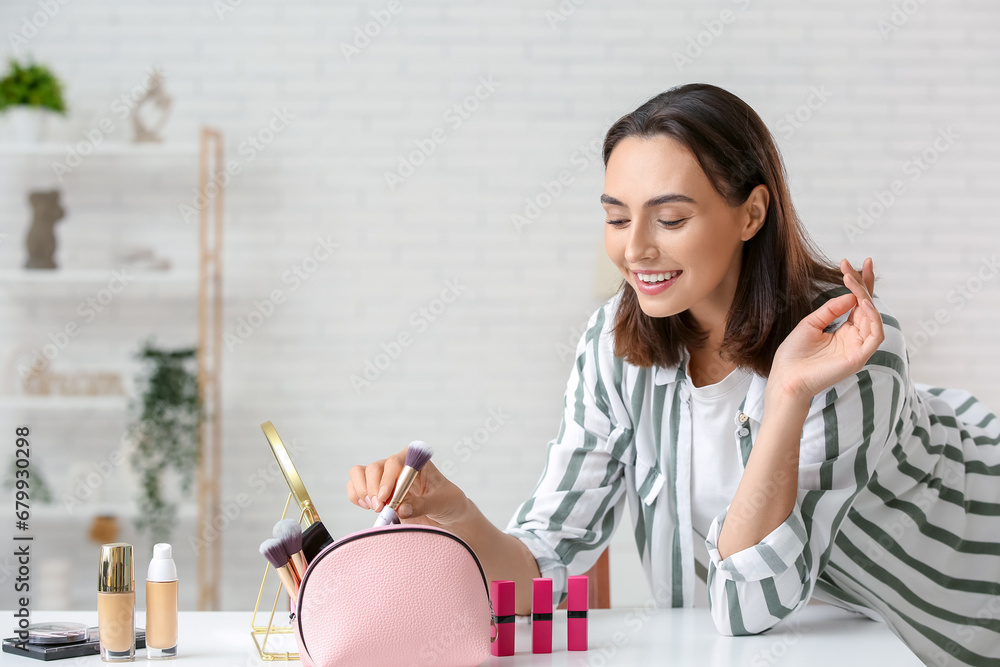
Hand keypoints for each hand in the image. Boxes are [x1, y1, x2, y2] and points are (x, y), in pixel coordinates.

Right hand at [347, 448, 469, 528]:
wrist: (445, 513)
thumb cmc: (447, 501)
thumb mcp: (440, 502)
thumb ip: (422, 505)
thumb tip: (401, 509)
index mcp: (414, 460)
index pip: (394, 462)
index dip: (387, 479)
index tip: (385, 498)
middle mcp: (396, 465)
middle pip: (374, 468)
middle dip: (373, 489)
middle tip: (380, 508)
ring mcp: (384, 477)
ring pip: (360, 473)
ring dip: (362, 491)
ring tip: (375, 507)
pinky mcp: (375, 490)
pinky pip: (356, 486)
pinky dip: (355, 496)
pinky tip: (367, 506)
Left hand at [769, 257, 884, 400]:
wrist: (785, 378)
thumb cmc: (794, 355)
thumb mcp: (811, 324)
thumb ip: (831, 309)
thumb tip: (850, 294)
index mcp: (844, 332)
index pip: (857, 304)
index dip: (859, 284)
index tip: (850, 263)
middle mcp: (855, 339)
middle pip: (868, 307)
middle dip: (864, 284)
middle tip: (857, 264)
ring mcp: (859, 349)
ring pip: (873, 317)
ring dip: (865, 296)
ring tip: (852, 280)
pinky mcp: (859, 358)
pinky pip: (875, 334)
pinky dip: (871, 317)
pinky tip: (861, 302)